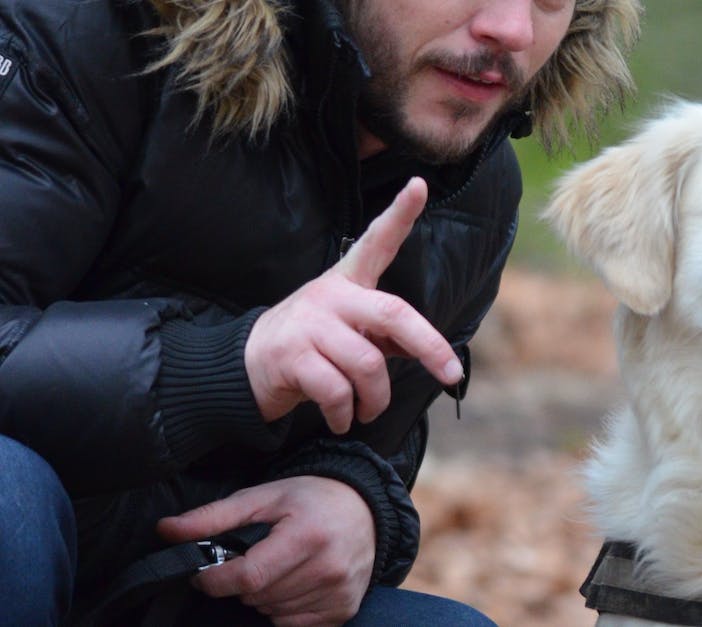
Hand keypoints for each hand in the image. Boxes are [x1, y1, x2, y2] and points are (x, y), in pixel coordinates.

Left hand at [157, 476, 375, 626]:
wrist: (367, 508)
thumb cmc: (312, 499)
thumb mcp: (263, 497)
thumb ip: (213, 517)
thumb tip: (166, 530)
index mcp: (306, 536)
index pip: (247, 577)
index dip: (215, 581)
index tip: (205, 575)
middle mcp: (327, 567)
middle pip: (257, 597)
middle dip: (243, 584)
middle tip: (255, 559)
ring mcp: (338, 591)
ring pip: (272, 613)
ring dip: (263, 597)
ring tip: (278, 568)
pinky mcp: (344, 609)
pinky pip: (293, 625)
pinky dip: (284, 610)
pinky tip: (294, 584)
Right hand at [245, 177, 462, 433]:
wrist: (244, 367)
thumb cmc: (312, 347)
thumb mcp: (350, 332)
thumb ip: (387, 335)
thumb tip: (432, 353)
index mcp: (347, 282)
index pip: (376, 242)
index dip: (399, 214)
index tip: (419, 185)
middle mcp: (330, 295)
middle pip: (393, 314)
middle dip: (430, 347)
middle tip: (451, 375)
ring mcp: (309, 324)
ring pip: (368, 364)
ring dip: (376, 399)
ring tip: (367, 410)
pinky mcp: (291, 356)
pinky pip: (337, 392)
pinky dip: (346, 413)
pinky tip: (341, 419)